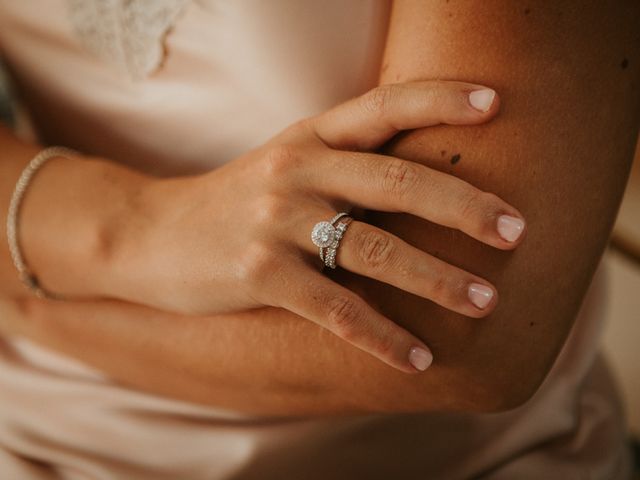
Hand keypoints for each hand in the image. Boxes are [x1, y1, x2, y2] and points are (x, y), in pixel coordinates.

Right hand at [113, 80, 525, 372]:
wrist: (151, 233)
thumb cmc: (233, 202)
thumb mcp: (285, 164)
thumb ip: (341, 164)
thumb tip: (419, 183)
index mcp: (309, 138)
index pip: (383, 104)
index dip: (440, 98)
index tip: (496, 104)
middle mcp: (297, 171)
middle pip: (395, 179)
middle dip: (463, 205)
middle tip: (515, 230)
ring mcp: (277, 222)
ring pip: (374, 248)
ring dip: (437, 279)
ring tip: (484, 302)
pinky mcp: (259, 274)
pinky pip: (336, 309)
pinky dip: (382, 337)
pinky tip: (418, 360)